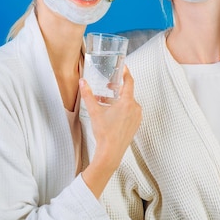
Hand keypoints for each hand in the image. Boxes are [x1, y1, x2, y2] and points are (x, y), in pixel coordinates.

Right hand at [80, 66, 141, 196]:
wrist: (110, 152)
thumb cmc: (104, 133)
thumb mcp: (94, 111)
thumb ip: (88, 95)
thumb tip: (82, 82)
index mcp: (127, 102)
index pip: (129, 82)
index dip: (126, 73)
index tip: (123, 67)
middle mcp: (135, 108)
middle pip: (127, 92)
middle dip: (117, 88)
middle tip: (108, 85)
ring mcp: (137, 117)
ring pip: (128, 102)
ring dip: (117, 100)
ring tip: (105, 102)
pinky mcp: (136, 124)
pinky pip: (130, 111)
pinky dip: (122, 109)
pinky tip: (111, 113)